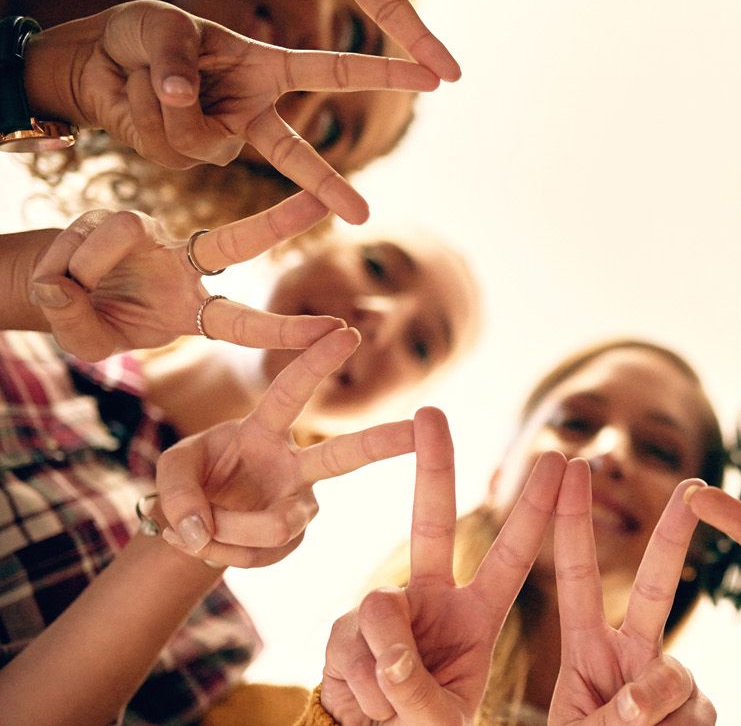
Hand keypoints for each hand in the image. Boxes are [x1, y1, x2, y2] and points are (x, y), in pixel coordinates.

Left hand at [25, 0, 438, 222]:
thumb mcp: (161, 27)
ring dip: (166, 103)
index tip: (434, 78)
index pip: (334, 73)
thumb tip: (185, 98)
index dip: (385, 73)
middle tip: (362, 218)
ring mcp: (220, 139)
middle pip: (296, 157)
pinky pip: (171, 146)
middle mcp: (251, 111)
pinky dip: (144, 112)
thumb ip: (179, 59)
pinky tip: (135, 94)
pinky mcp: (184, 159)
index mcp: (267, 69)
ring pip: (207, 142)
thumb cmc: (142, 35)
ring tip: (148, 74)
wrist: (92, 64)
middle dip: (326, 188)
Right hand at [27, 193, 339, 360]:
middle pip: (240, 240)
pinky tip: (55, 269)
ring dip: (84, 268)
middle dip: (284, 220)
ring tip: (64, 289)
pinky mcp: (119, 214)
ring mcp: (154, 236)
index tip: (335, 329)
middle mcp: (184, 267)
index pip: (244, 322)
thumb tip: (65, 285)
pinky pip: (89, 232)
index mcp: (190, 311)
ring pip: (123, 232)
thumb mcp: (85, 341)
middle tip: (325, 200)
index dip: (286, 329)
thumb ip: (78, 323)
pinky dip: (63, 260)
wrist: (50, 286)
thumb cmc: (84, 319)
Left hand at [154, 328, 415, 566]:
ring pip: (278, 524)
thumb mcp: (170, 472)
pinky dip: (224, 554)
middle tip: (423, 426)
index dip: (317, 362)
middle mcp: (294, 464)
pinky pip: (260, 555)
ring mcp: (300, 504)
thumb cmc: (188, 483)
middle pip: (345, 455)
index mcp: (263, 429)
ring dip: (228, 532)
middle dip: (385, 441)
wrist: (194, 530)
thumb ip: (177, 493)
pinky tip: (214, 545)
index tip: (348, 332)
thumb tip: (202, 532)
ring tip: (196, 533)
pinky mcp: (294, 540)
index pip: (292, 391)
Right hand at [319, 408, 564, 724]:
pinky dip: (356, 688)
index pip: (512, 556)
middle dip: (433, 466)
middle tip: (431, 410)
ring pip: (378, 616)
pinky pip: (347, 646)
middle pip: (431, 524)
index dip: (536, 510)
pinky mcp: (344, 630)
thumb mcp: (438, 717)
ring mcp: (384, 611)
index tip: (560, 460)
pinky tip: (363, 704)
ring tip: (392, 709)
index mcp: (480, 616)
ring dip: (383, 675)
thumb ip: (415, 683)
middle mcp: (432, 600)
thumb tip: (379, 619)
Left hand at [549, 465, 715, 725]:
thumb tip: (645, 697)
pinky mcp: (702, 714)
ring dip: (650, 716)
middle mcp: (634, 657)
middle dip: (672, 535)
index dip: (571, 524)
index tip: (568, 467)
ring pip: (674, 678)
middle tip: (691, 487)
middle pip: (656, 586)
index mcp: (586, 652)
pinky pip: (695, 716)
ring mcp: (673, 685)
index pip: (579, 578)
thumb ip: (607, 715)